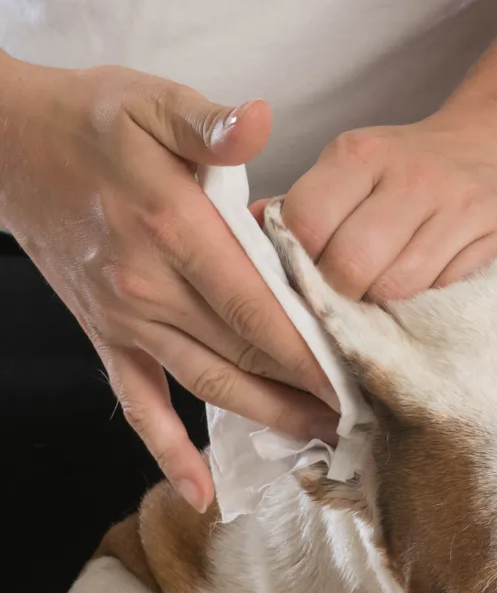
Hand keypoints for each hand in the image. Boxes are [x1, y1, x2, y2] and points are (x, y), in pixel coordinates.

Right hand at [0, 56, 338, 511]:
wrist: (7, 146)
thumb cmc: (92, 120)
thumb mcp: (154, 101)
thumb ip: (211, 123)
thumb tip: (259, 121)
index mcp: (172, 229)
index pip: (259, 306)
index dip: (312, 349)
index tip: (362, 376)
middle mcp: (149, 287)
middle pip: (246, 355)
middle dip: (309, 390)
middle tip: (366, 415)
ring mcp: (126, 321)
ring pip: (210, 385)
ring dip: (269, 418)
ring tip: (324, 440)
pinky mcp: (107, 338)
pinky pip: (139, 405)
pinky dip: (168, 451)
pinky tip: (202, 491)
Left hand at [270, 114, 496, 301]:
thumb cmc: (415, 169)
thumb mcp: (355, 167)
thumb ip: (305, 204)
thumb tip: (244, 235)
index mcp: (361, 154)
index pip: (305, 225)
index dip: (299, 264)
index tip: (307, 277)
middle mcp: (411, 175)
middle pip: (349, 265)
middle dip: (339, 295)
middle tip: (344, 299)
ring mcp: (458, 208)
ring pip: (397, 287)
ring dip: (382, 305)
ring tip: (381, 297)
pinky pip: (443, 292)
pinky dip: (425, 303)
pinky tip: (421, 292)